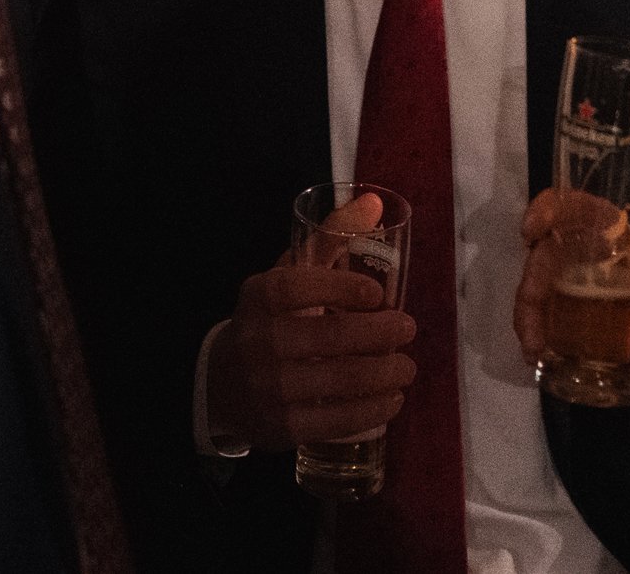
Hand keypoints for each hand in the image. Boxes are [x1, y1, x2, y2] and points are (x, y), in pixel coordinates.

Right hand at [207, 194, 415, 451]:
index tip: (378, 294)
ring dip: (384, 375)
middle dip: (379, 334)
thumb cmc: (269, 320)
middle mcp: (259, 342)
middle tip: (408, 329)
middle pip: (328, 338)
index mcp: (259, 297)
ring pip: (339, 382)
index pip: (298, 287)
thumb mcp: (287, 276)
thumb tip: (374, 202)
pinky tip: (392, 400)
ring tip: (407, 367)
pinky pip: (335, 421)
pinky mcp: (282, 428)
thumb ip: (329, 238)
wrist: (222, 386)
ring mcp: (269, 389)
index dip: (342, 288)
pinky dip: (371, 411)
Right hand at [512, 187, 629, 366]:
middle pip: (541, 256)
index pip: (566, 205)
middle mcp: (569, 245)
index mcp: (595, 225)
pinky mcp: (554, 301)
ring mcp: (558, 274)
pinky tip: (535, 354)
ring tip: (534, 348)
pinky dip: (533, 330)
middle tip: (534, 319)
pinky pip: (537, 310)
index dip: (546, 211)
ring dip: (528, 316)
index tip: (530, 231)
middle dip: (532, 286)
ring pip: (533, 287)